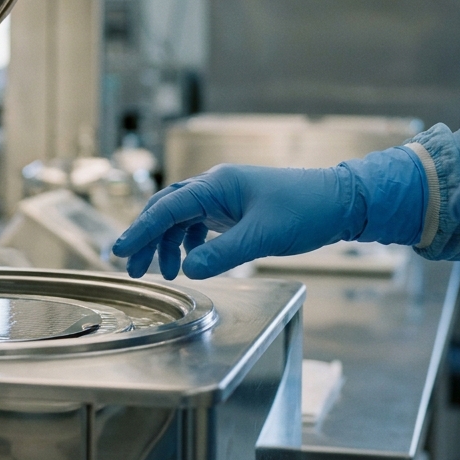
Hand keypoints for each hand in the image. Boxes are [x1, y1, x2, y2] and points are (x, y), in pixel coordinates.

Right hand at [110, 147, 424, 279]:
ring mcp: (225, 197)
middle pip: (166, 210)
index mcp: (217, 185)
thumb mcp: (262, 237)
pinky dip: (188, 243)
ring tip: (163, 273)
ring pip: (181, 218)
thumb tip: (188, 271)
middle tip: (131, 268)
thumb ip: (222, 255)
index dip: (140, 231)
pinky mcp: (235, 209)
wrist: (341, 202)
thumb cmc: (305, 211)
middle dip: (146, 238)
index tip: (118, 251)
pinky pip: (199, 223)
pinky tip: (190, 263)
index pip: (166, 208)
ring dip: (167, 244)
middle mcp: (215, 187)